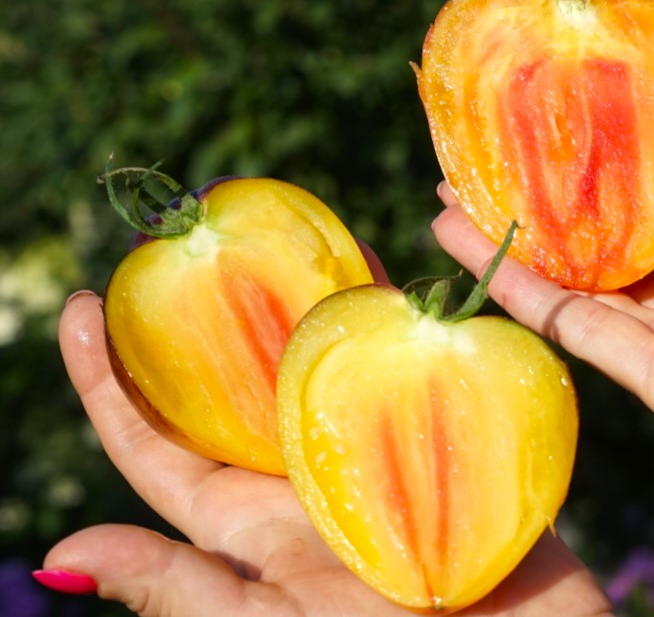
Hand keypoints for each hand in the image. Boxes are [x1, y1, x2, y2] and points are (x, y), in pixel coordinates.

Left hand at [40, 242, 611, 616]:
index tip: (78, 307)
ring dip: (300, 299)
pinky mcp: (436, 439)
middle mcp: (301, 476)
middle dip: (210, 314)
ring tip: (280, 230)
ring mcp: (371, 452)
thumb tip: (60, 548)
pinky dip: (393, 318)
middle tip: (189, 244)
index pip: (158, 444)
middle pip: (238, 382)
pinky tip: (386, 271)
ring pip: (321, 361)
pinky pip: (406, 365)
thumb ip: (180, 590)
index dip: (110, 381)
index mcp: (250, 521)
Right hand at [432, 184, 653, 615]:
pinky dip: (507, 277)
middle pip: (610, 245)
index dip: (635, 168)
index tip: (597, 120)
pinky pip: (565, 319)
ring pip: (569, 278)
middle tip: (499, 151)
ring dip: (508, 232)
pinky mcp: (652, 372)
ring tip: (447, 188)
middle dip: (556, 198)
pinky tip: (456, 236)